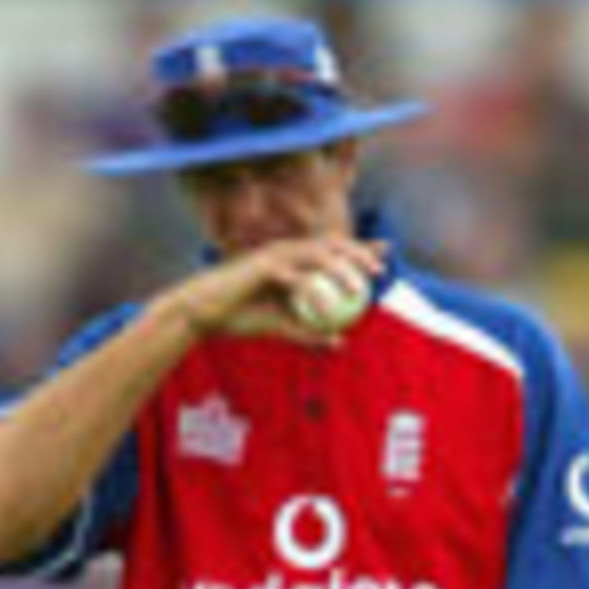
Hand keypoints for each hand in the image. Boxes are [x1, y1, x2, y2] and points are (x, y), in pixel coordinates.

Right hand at [167, 236, 385, 344]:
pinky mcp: (264, 265)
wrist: (204, 314)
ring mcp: (276, 254)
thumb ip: (310, 334)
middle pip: (331, 245)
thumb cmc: (239, 318)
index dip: (360, 250)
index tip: (384, 259)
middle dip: (358, 253)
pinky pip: (297, 280)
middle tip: (379, 271)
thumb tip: (340, 343)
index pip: (332, 251)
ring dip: (342, 270)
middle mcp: (286, 250)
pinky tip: (328, 310)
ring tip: (361, 289)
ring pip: (317, 256)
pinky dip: (314, 295)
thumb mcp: (281, 328)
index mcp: (292, 259)